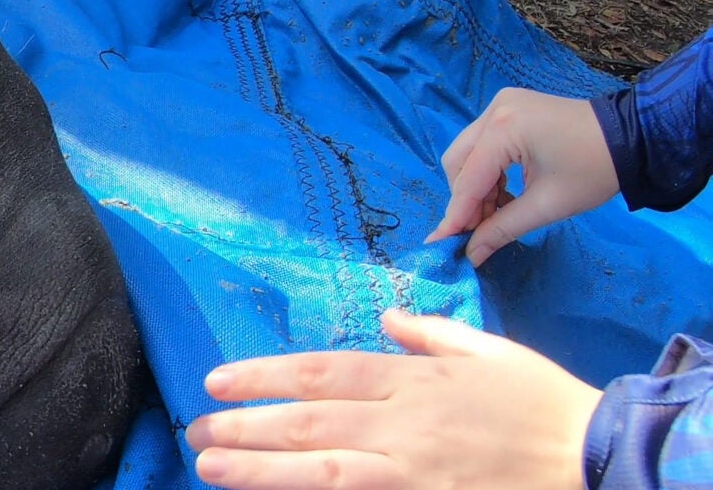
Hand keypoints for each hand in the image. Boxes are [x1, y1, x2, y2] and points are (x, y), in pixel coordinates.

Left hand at [186, 309, 602, 489]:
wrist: (595, 457)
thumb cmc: (541, 401)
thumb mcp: (487, 352)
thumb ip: (429, 334)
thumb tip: (386, 319)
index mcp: (414, 379)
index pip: (322, 373)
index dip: (264, 376)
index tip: (217, 380)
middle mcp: (404, 423)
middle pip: (308, 423)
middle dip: (244, 425)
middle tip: (194, 429)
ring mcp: (413, 471)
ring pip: (322, 470)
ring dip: (259, 469)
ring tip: (209, 465)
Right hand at [425, 87, 618, 266]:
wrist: (634, 137)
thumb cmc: (595, 171)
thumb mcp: (548, 205)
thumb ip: (502, 229)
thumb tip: (470, 255)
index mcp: (505, 128)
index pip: (468, 180)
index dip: (456, 216)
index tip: (441, 245)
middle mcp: (496, 110)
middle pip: (458, 163)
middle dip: (466, 200)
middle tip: (479, 230)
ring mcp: (502, 105)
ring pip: (468, 154)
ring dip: (476, 187)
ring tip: (497, 212)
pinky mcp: (511, 108)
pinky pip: (483, 144)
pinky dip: (488, 171)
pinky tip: (505, 192)